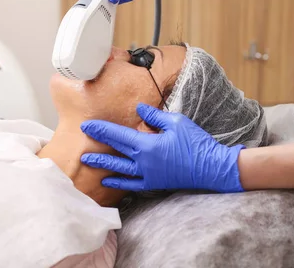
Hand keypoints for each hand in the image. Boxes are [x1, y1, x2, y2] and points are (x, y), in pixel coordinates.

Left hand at [80, 103, 244, 192]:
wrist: (212, 168)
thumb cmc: (196, 143)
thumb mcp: (176, 122)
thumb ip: (155, 116)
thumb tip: (139, 109)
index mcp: (147, 145)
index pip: (117, 135)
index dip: (101, 130)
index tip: (86, 126)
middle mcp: (143, 162)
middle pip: (114, 152)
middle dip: (97, 145)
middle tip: (81, 141)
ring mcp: (148, 175)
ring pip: (119, 170)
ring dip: (102, 165)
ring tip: (87, 162)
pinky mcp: (154, 183)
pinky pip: (132, 184)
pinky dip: (118, 182)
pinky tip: (108, 180)